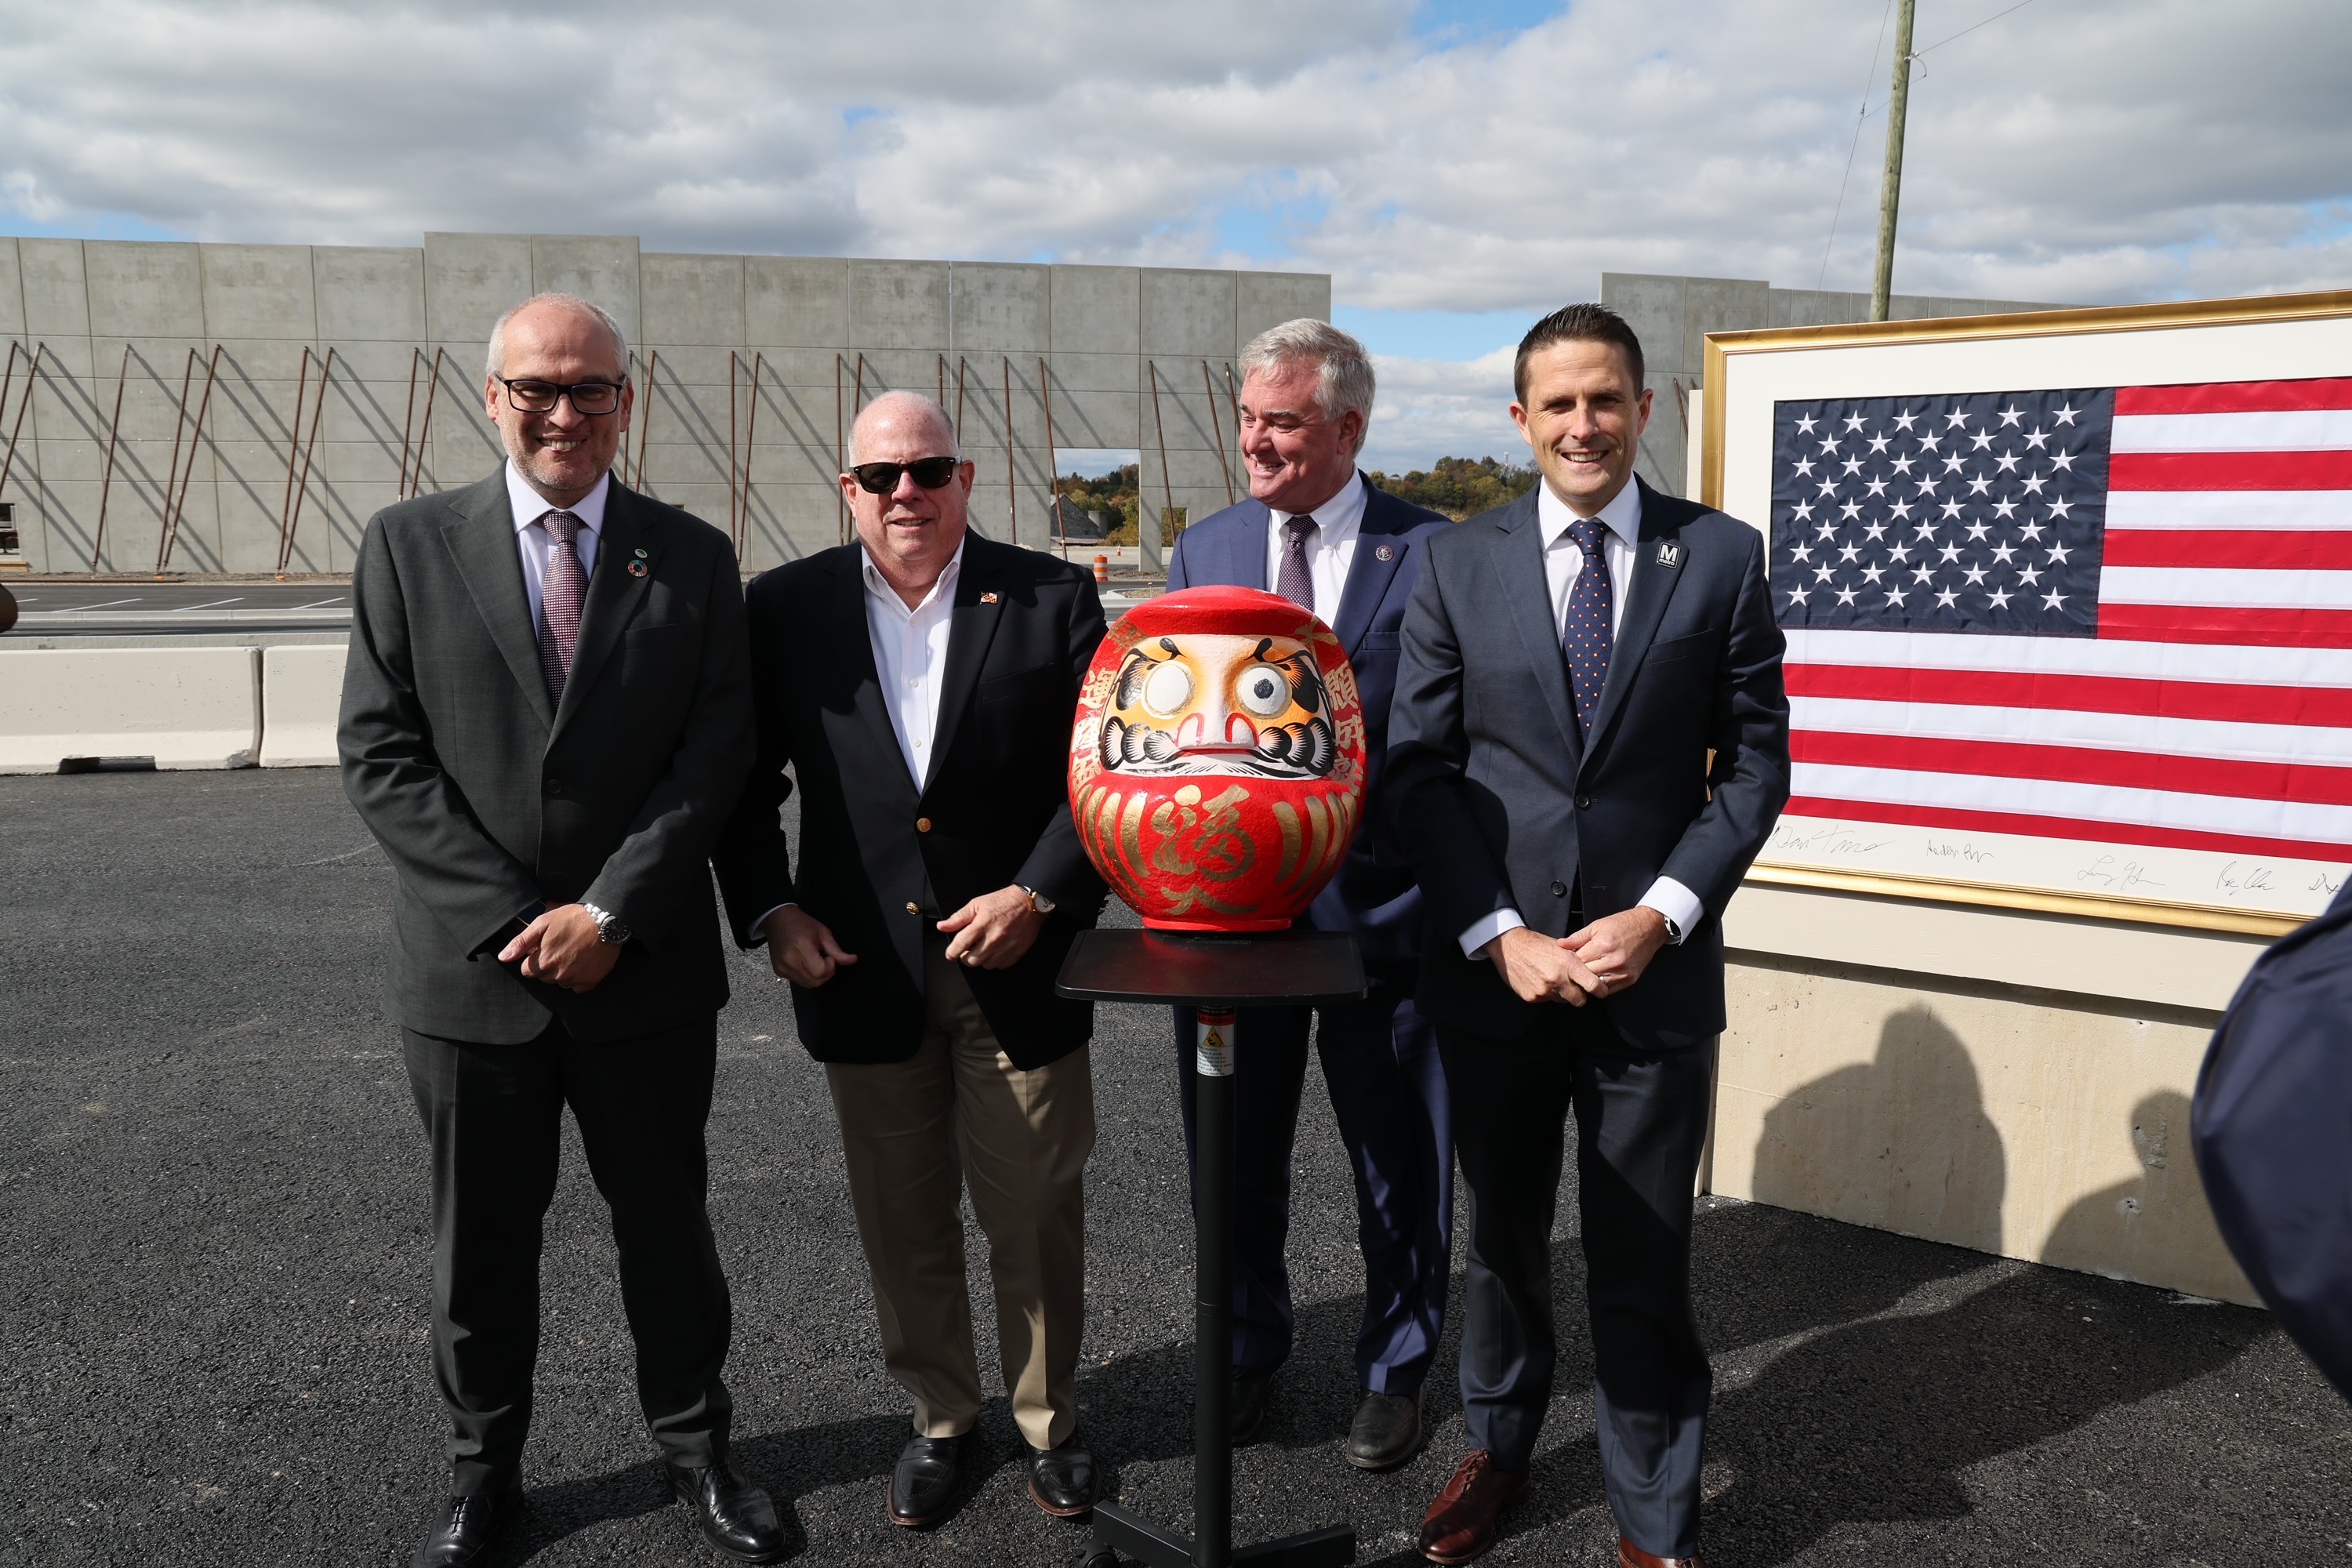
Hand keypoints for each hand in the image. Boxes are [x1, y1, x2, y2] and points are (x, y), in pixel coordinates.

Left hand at [499, 904, 621, 992]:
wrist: (606, 920)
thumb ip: (521, 942)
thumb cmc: (573, 918)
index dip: (534, 958)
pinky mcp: (591, 981)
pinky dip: (579, 977)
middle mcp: (558, 974)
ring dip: (563, 971)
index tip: (544, 948)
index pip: (527, 971)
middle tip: (561, 947)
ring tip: (573, 953)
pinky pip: (578, 986)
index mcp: (543, 961)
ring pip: (560, 982)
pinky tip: (583, 961)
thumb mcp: (542, 923)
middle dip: (548, 965)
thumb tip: (503, 958)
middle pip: (544, 977)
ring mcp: (575, 979)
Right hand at [762, 906, 858, 986]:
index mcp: (801, 948)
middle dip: (826, 973)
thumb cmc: (801, 924)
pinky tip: (805, 962)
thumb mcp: (823, 933)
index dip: (830, 967)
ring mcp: (783, 968)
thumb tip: (853, 959)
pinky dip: (807, 975)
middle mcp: (790, 960)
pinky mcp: (780, 972)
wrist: (778, 920)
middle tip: (824, 958)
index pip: (821, 972)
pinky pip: (799, 981)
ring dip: (817, 976)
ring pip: (808, 984)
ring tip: (814, 959)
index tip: (829, 957)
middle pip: (816, 981)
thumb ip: (837, 950)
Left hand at [938, 886, 1044, 970]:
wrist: (1029, 903)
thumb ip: (958, 917)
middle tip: (967, 950)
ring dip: (981, 959)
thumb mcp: (977, 904)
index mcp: (982, 924)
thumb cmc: (1003, 902)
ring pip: (986, 965)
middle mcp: (994, 938)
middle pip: (972, 960)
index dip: (952, 953)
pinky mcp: (1017, 952)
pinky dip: (995, 961)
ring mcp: (1007, 947)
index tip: (951, 954)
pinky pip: (1001, 966)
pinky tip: (995, 951)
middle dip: (965, 957)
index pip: (961, 945)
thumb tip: (942, 926)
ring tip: (983, 948)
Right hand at [1484, 924, 1603, 1005]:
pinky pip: (1546, 1001)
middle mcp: (1557, 979)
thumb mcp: (1562, 948)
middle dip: (1579, 996)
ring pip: (1562, 1001)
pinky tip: (1539, 981)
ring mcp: (1544, 990)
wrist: (1509, 946)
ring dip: (1560, 994)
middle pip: (1579, 1000)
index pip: (1593, 985)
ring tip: (1551, 979)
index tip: (1601, 991)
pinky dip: (1545, 994)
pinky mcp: (1532, 997)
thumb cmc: (1537, 944)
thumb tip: (1593, 974)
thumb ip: (1577, 963)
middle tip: (1575, 987)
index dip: (1600, 990)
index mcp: (1568, 964)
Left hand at [1563, 907, 1670, 997]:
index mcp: (1602, 946)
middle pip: (1585, 976)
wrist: (1649, 928)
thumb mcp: (1597, 925)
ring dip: (1589, 982)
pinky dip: (1601, 986)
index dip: (1570, 962)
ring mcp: (1623, 972)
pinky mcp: (1630, 979)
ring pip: (1596, 986)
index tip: (1568, 960)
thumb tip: (1560, 944)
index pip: (1577, 962)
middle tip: (1574, 969)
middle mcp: (1613, 961)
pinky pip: (1610, 990)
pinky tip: (1598, 978)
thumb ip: (1578, 937)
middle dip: (1578, 973)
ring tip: (1586, 974)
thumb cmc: (1623, 924)